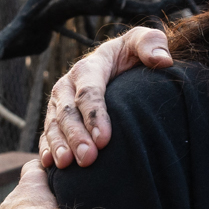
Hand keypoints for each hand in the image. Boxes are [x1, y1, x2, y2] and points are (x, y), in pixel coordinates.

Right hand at [41, 26, 171, 166]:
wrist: (116, 64)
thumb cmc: (131, 55)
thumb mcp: (142, 43)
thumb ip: (152, 44)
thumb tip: (162, 60)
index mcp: (88, 67)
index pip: (89, 92)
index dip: (95, 115)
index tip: (105, 140)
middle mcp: (68, 85)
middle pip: (68, 112)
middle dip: (76, 137)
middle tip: (88, 159)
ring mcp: (58, 104)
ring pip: (53, 125)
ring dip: (59, 146)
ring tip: (66, 165)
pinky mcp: (55, 119)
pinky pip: (46, 135)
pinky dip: (46, 149)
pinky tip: (49, 165)